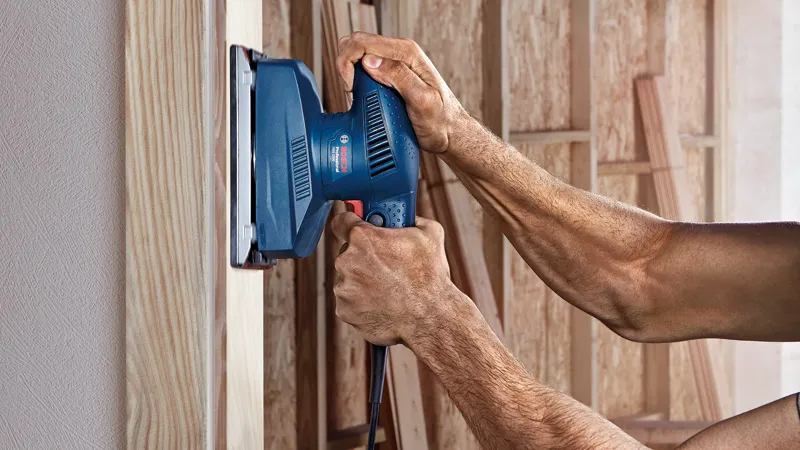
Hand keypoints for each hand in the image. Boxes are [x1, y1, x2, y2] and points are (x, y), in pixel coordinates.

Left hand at [330, 211, 452, 345]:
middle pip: (347, 253)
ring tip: (389, 288)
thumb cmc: (430, 278)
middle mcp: (347, 261)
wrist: (430, 318)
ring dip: (362, 281)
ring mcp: (344, 288)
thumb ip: (412, 218)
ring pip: (348, 278)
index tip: (356, 228)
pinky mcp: (344, 310)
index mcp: (363, 238)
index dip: (350, 223)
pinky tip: (383, 303)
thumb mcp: (431, 234)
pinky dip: (362, 302)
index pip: (341, 221)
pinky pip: (349, 301)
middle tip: (386, 265)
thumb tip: (407, 216)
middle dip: (364, 257)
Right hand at [337, 32, 471, 153]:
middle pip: (356, 43)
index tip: (352, 87)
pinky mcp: (389, 75)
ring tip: (358, 96)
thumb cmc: (441, 120)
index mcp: (407, 53)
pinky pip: (364, 69)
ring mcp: (394, 63)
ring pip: (358, 55)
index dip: (349, 62)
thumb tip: (370, 61)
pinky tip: (363, 97)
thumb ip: (399, 77)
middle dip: (346, 66)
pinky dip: (356, 81)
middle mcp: (399, 53)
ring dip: (350, 74)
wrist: (449, 133)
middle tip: (353, 92)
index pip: (363, 42)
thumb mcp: (422, 101)